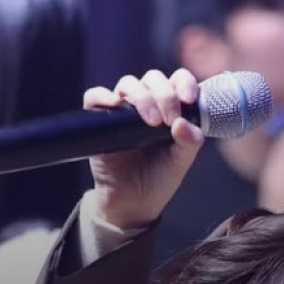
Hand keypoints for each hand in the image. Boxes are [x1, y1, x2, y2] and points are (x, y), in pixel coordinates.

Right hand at [84, 68, 204, 229]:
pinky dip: (102, 96)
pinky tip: (115, 106)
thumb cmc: (159, 178)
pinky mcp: (99, 121)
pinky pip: (94, 97)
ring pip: (128, 84)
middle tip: (169, 119)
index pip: (178, 80)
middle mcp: (146, 104)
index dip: (185, 83)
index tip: (189, 100)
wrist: (133, 203)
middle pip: (153, 79)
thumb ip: (189, 142)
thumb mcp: (181, 162)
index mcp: (170, 107)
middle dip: (164, 94)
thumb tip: (183, 123)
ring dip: (142, 97)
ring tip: (151, 123)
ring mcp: (122, 111)